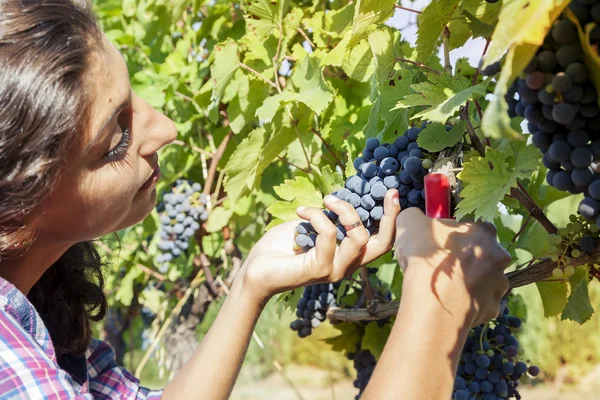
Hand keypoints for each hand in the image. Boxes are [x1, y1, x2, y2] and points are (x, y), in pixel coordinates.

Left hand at [238, 189, 400, 302]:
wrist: (255, 270)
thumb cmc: (281, 247)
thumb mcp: (311, 225)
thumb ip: (330, 216)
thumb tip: (343, 196)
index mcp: (347, 255)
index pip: (380, 241)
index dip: (392, 219)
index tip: (393, 193)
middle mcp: (346, 266)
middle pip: (382, 244)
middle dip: (389, 216)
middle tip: (387, 192)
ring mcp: (335, 270)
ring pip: (358, 236)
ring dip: (343, 210)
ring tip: (325, 200)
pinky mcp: (320, 269)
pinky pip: (329, 233)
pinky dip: (317, 215)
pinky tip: (301, 212)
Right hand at [394, 208, 510, 325]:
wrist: (432, 304)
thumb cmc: (426, 258)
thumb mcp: (410, 223)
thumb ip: (414, 214)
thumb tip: (414, 216)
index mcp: (483, 230)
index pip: (473, 224)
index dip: (456, 232)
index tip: (441, 240)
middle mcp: (498, 255)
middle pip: (482, 252)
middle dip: (465, 258)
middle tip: (442, 264)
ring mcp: (499, 283)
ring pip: (484, 278)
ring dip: (469, 281)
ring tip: (444, 286)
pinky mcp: (493, 307)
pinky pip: (480, 302)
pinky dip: (468, 302)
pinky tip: (450, 302)